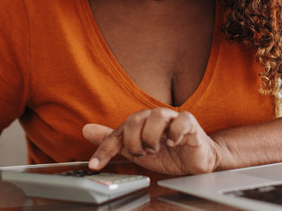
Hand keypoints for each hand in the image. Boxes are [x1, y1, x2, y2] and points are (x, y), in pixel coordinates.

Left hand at [82, 108, 222, 174]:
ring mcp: (172, 118)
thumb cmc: (167, 153)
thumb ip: (113, 140)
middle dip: (135, 143)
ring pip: (156, 117)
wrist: (194, 160)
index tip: (95, 165)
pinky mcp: (189, 123)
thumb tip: (87, 130)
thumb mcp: (135, 150)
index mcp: (140, 122)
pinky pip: (180, 121)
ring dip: (152, 138)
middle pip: (135, 120)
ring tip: (157, 149)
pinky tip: (172, 143)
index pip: (117, 133)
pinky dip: (174, 133)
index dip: (105, 149)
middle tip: (143, 154)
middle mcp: (153, 116)